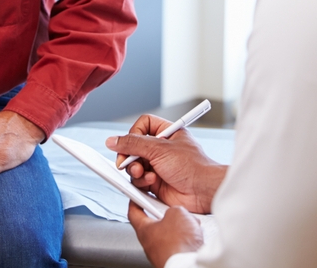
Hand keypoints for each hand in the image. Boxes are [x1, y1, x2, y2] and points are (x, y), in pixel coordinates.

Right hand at [106, 114, 226, 212]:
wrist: (203, 191)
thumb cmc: (192, 166)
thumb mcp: (159, 149)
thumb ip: (133, 144)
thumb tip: (113, 140)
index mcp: (167, 134)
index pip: (143, 125)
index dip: (134, 133)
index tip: (130, 142)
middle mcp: (162, 150)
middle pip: (134, 148)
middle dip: (129, 156)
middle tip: (126, 162)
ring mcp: (158, 167)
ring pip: (134, 166)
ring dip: (135, 171)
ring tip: (143, 173)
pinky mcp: (156, 184)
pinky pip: (139, 182)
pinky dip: (142, 182)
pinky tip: (151, 182)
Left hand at [128, 201, 203, 267]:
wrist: (188, 265)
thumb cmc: (178, 244)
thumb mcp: (177, 212)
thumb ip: (173, 209)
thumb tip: (178, 212)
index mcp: (144, 231)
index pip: (134, 213)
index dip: (136, 202)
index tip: (137, 197)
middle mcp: (150, 244)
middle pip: (155, 225)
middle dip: (167, 216)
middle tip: (174, 211)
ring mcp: (161, 254)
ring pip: (169, 236)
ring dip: (179, 229)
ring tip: (189, 226)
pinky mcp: (172, 260)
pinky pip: (178, 246)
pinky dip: (186, 241)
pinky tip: (194, 239)